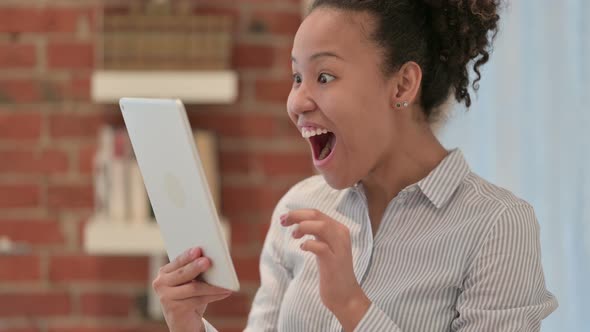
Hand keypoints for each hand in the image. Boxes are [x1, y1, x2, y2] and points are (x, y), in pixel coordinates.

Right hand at [152, 247, 232, 331]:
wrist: (183, 322)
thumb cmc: (189, 297)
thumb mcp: (191, 282)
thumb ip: (196, 271)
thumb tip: (211, 261)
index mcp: (164, 272)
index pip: (177, 262)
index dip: (187, 256)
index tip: (198, 249)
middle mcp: (160, 284)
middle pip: (182, 274)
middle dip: (196, 267)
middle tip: (207, 261)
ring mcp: (165, 297)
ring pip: (193, 288)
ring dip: (212, 285)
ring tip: (225, 282)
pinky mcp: (174, 310)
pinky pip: (198, 300)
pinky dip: (214, 295)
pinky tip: (225, 292)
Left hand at [280, 209, 370, 330]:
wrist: (345, 296)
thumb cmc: (332, 271)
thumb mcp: (325, 247)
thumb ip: (317, 234)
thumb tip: (297, 222)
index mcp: (339, 229)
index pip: (316, 213)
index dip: (297, 213)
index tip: (284, 218)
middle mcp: (341, 235)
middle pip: (316, 215)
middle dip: (296, 215)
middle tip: (282, 221)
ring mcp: (339, 248)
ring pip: (321, 226)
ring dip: (302, 227)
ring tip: (294, 236)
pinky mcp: (333, 261)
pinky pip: (319, 246)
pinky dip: (307, 244)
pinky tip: (302, 248)